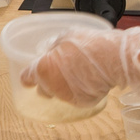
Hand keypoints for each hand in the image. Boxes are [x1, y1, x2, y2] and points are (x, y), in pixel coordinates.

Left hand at [24, 28, 139, 107]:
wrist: (113, 58)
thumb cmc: (89, 44)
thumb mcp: (66, 36)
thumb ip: (54, 47)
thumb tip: (52, 50)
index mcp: (43, 69)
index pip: (26, 78)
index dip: (29, 75)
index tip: (32, 74)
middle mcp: (51, 86)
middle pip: (42, 89)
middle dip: (48, 82)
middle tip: (60, 71)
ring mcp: (66, 97)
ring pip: (59, 94)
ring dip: (64, 87)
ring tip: (78, 74)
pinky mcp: (82, 103)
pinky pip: (76, 98)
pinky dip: (80, 92)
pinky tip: (89, 80)